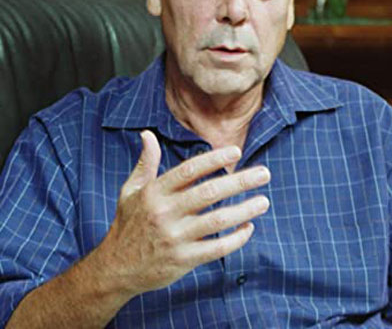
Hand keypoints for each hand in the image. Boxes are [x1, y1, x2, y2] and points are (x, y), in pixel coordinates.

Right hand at [96, 130, 270, 296]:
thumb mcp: (130, 190)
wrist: (115, 269)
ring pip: (218, 220)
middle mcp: (165, 213)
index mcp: (154, 192)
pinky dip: (236, 238)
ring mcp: (175, 238)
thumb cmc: (128, 224)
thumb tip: (147, 134)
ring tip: (264, 201)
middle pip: (210, 192)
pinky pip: (217, 248)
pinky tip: (249, 228)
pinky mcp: (183, 260)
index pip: (189, 170)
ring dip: (245, 210)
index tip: (236, 151)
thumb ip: (146, 162)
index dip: (214, 159)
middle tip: (264, 174)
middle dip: (241, 181)